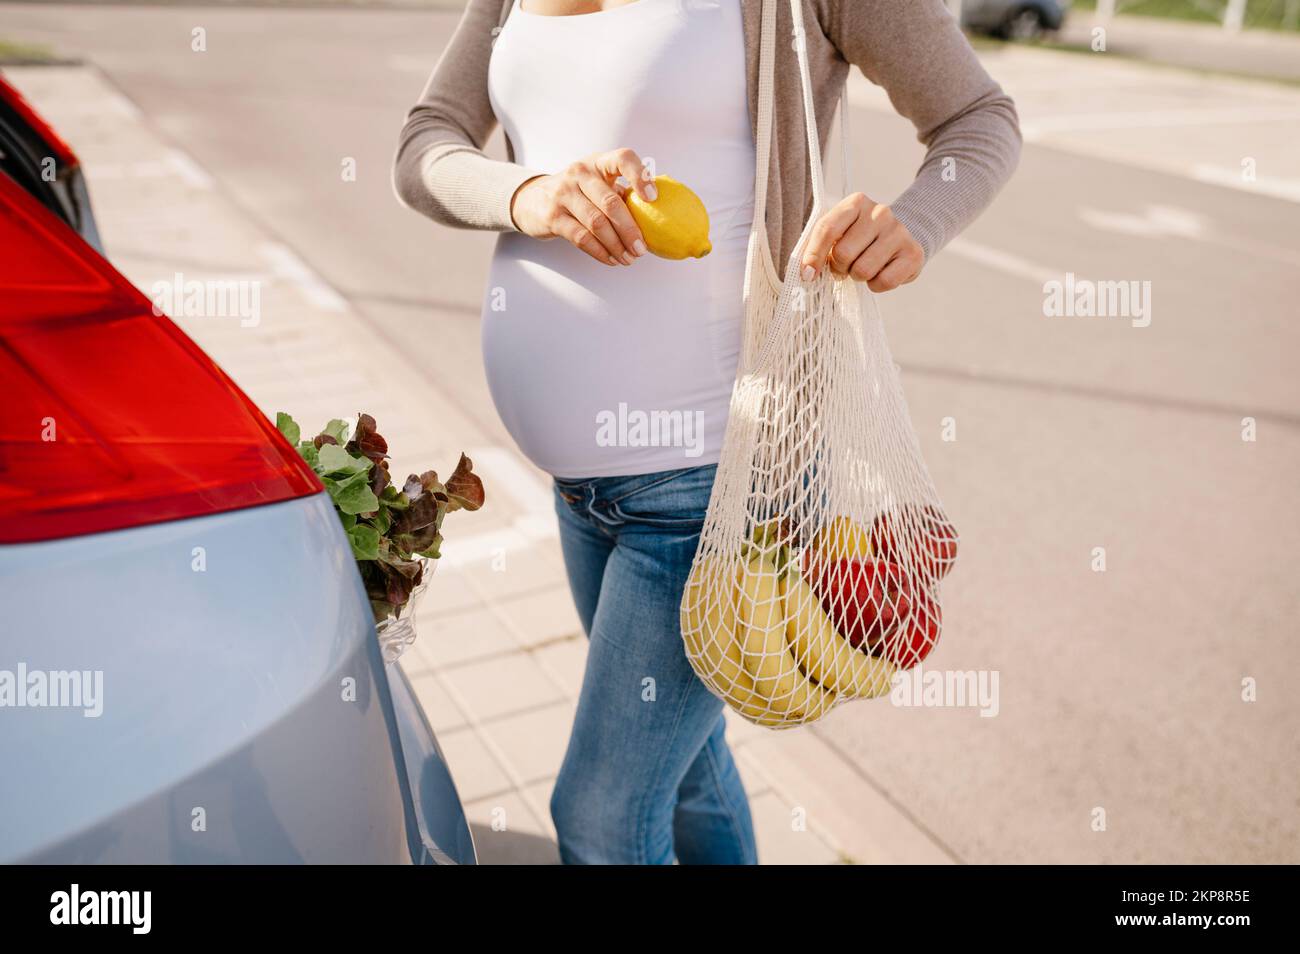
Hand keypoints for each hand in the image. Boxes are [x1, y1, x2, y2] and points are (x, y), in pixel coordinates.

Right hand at [509, 148, 654, 266]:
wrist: (532, 200)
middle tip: (642, 249)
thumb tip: (660, 214)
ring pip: (597, 223)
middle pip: (611, 202)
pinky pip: (581, 238)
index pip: (622, 158)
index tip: (653, 198)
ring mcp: (563, 194)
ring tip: (629, 259)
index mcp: (598, 163)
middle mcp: (580, 173)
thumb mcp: (596, 183)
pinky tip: (611, 259)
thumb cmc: (577, 193)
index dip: (640, 176)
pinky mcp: (553, 216)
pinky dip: (600, 252)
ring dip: (616, 246)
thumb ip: (622, 193)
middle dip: (630, 230)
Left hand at [800, 193, 924, 292]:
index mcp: (856, 202)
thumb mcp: (838, 232)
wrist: (900, 238)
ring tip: (864, 266)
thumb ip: (818, 245)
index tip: (807, 275)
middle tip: (847, 266)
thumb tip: (806, 273)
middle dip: (840, 268)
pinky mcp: (913, 253)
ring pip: (863, 271)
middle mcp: (880, 213)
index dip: (813, 256)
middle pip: (844, 254)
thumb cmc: (859, 238)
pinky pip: (884, 282)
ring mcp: (899, 232)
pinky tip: (880, 272)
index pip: (827, 229)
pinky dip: (876, 285)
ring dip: (858, 277)